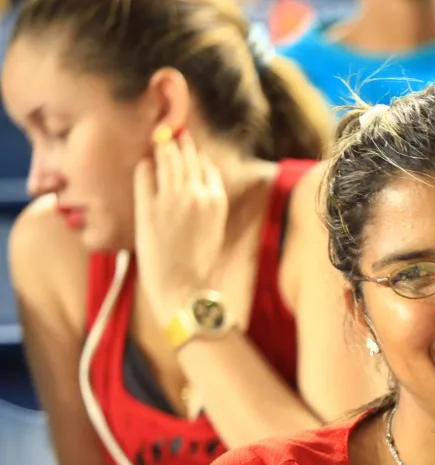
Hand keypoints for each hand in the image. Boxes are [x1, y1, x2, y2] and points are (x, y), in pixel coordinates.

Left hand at [133, 129, 228, 326]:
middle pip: (185, 157)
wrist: (182, 285)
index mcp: (216, 200)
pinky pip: (144, 175)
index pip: (206, 165)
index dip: (195, 154)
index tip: (188, 147)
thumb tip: (199, 184)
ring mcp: (170, 198)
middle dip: (177, 144)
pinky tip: (145, 165)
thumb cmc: (199, 262)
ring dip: (161, 148)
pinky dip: (145, 167)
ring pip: (166, 159)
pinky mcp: (148, 206)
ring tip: (158, 142)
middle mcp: (195, 194)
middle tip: (170, 135)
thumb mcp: (213, 228)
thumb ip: (208, 202)